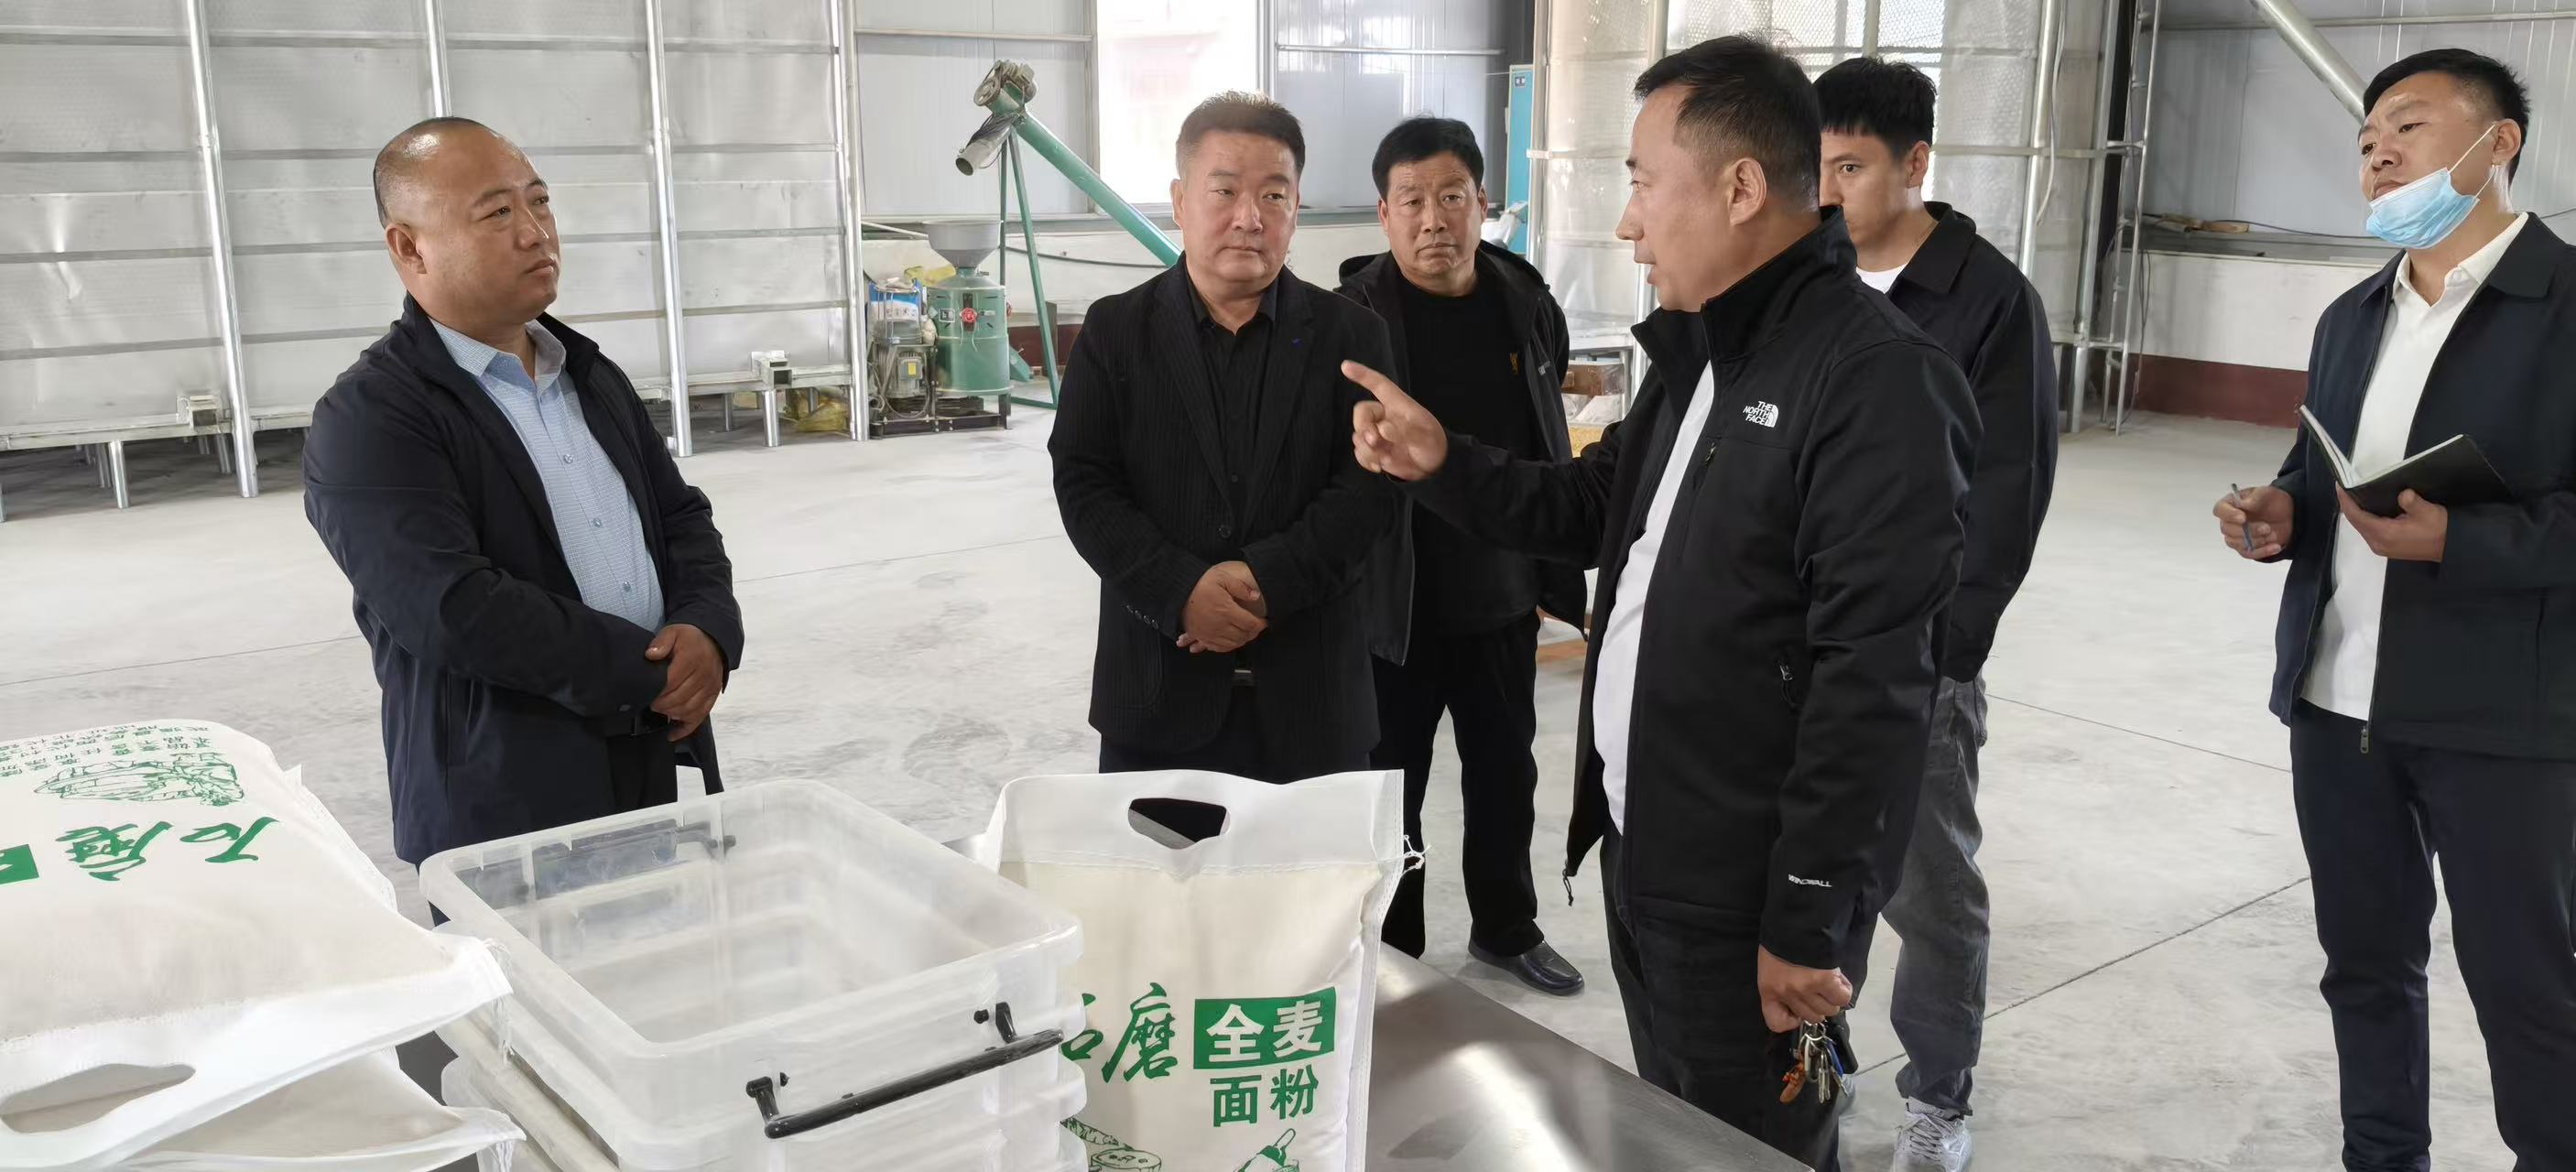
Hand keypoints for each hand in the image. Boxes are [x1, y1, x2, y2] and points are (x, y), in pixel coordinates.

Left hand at [645, 623, 723, 739]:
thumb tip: (651, 655)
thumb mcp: (674, 632)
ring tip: (660, 711)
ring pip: (689, 710)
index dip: (657, 692)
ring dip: (671, 714)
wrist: (714, 640)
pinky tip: (672, 734)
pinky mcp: (713, 696)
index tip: (646, 694)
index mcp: (691, 660)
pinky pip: (700, 716)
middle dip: (661, 705)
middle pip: (679, 699)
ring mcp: (710, 688)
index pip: (671, 682)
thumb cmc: (690, 638)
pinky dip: (686, 728)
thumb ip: (661, 642)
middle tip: (650, 703)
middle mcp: (703, 676)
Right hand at [1179, 562, 1264, 653]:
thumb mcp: (1222, 578)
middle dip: (1253, 633)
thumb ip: (1241, 587)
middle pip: (1243, 636)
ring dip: (1242, 640)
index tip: (1264, 621)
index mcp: (1226, 611)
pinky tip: (1230, 642)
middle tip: (1256, 627)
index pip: (1250, 624)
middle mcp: (1219, 626)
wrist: (1178, 593)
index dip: (1260, 624)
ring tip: (1246, 633)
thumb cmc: (1200, 584)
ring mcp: (1209, 633)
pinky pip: (1217, 648)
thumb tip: (1255, 595)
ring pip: (1232, 644)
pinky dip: (1227, 647)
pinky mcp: (1201, 636)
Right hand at [1345, 361, 1449, 480]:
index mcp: (1398, 405)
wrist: (1432, 468)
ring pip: (1358, 435)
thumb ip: (1407, 432)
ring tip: (1384, 459)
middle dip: (1363, 428)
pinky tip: (1379, 466)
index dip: (1363, 375)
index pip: (1379, 385)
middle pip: (1361, 413)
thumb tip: (1382, 428)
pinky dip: (1366, 460)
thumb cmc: (1433, 445)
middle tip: (1374, 441)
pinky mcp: (1374, 450)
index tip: (1345, 366)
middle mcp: (1384, 417)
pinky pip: (1359, 452)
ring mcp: (1378, 434)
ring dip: (1367, 449)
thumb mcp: (1426, 438)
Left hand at [1756, 945, 1853, 1033]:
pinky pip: (1841, 998)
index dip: (1791, 1020)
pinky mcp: (1825, 980)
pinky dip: (1844, 991)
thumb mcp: (1772, 967)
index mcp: (1769, 990)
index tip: (1798, 1010)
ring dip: (1833, 999)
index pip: (1776, 1023)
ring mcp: (1806, 988)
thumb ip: (1783, 986)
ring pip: (1829, 1010)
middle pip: (1811, 1017)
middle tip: (1820, 991)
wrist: (1795, 920)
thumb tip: (1806, 1003)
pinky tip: (1840, 981)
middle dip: (1819, 1006)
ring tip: (1831, 983)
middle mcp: (1787, 993)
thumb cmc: (1782, 942)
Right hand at [2213, 484, 2293, 559]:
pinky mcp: (2245, 548)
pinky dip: (2263, 551)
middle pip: (2228, 529)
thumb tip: (2243, 504)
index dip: (2229, 515)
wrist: (2285, 515)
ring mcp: (2236, 536)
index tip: (2243, 518)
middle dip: (2249, 530)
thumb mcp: (2266, 493)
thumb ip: (2254, 497)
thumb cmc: (2271, 501)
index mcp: (2231, 504)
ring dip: (2257, 540)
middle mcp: (2229, 521)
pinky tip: (2274, 546)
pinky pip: (2248, 553)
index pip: (2220, 510)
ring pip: (2237, 543)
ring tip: (2273, 534)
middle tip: (2266, 527)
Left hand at [2338, 487, 2447, 561]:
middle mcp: (2377, 543)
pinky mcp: (2386, 547)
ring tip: (2353, 494)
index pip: (2356, 516)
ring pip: (2361, 526)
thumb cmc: (2438, 529)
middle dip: (2348, 504)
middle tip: (2345, 486)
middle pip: (2355, 521)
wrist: (2450, 546)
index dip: (2345, 500)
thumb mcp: (2427, 511)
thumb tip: (2402, 493)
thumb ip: (2411, 501)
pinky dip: (2364, 518)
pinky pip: (2368, 530)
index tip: (2339, 485)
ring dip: (2356, 512)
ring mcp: (2381, 546)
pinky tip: (2367, 507)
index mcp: (2384, 534)